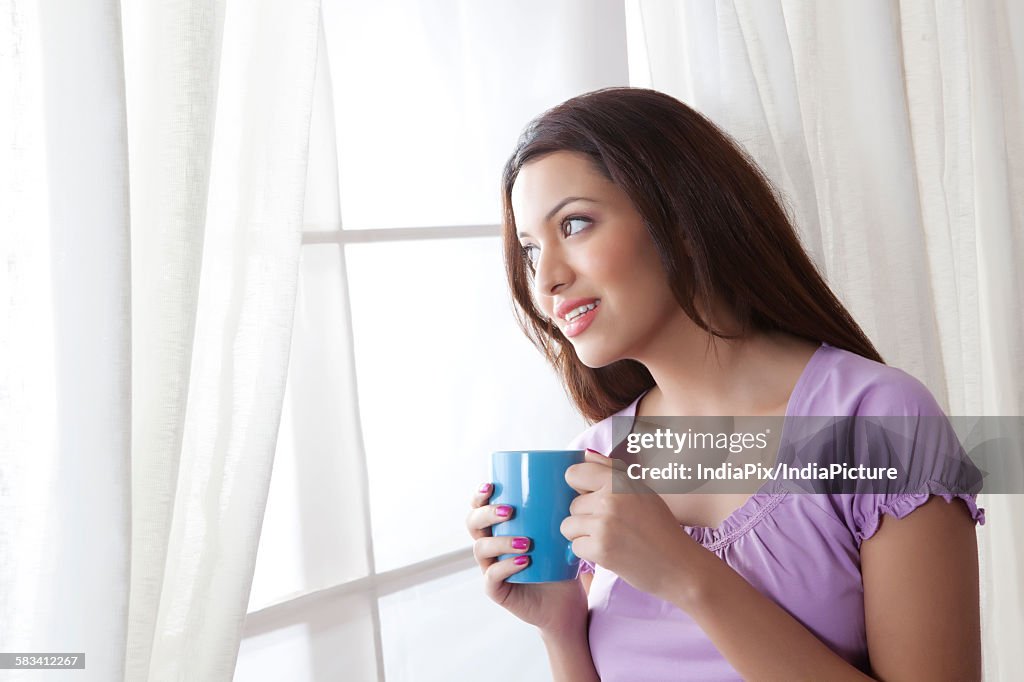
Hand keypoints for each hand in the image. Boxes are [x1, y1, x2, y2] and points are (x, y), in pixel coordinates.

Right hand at [465, 482, 587, 633]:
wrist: (566, 603)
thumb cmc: (560, 562)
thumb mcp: (559, 532)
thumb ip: (558, 509)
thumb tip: (573, 474)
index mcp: (499, 529)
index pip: (479, 508)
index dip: (478, 496)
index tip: (490, 485)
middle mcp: (490, 547)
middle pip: (473, 524)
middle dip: (487, 514)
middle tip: (510, 511)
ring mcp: (491, 568)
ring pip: (481, 549)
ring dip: (500, 541)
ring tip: (526, 541)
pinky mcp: (497, 590)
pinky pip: (492, 577)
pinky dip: (506, 566)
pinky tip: (524, 562)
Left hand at [561, 449, 702, 603]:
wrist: (679, 566)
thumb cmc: (662, 529)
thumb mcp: (641, 491)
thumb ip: (612, 471)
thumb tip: (586, 455)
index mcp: (619, 481)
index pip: (573, 474)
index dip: (579, 487)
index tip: (591, 497)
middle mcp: (610, 499)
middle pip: (573, 504)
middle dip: (586, 516)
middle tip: (613, 526)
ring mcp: (603, 524)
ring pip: (568, 526)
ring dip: (583, 535)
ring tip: (609, 539)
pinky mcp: (600, 549)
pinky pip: (575, 546)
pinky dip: (588, 552)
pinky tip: (609, 552)